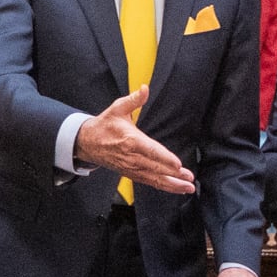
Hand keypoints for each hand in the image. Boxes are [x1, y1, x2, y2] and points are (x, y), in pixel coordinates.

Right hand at [74, 85, 193, 194]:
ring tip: (187, 187)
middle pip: (155, 168)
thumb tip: (144, 89)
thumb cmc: (104, 126)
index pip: (150, 151)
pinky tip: (175, 187)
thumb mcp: (117, 108)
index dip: (165, 159)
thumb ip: (133, 100)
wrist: (87, 142)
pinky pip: (148, 181)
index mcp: (130, 140)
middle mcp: (131, 157)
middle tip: (189, 178)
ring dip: (171, 184)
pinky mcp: (130, 173)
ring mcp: (131, 167)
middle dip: (174, 175)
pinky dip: (162, 186)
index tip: (178, 164)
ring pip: (153, 178)